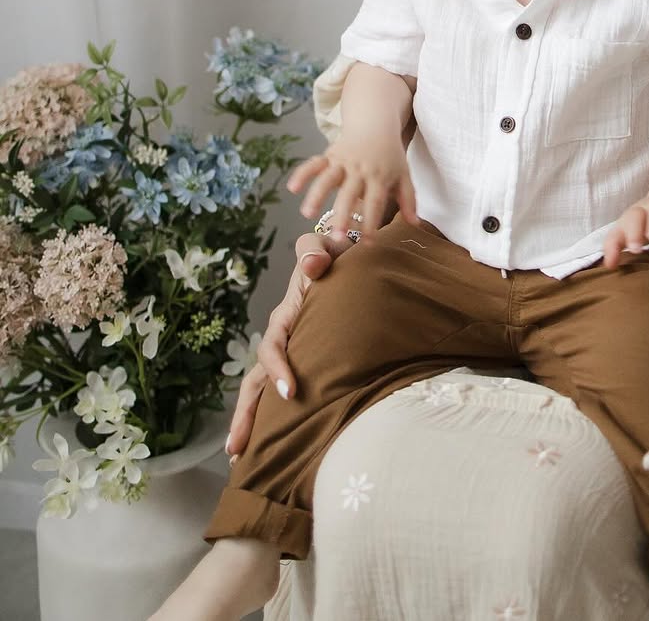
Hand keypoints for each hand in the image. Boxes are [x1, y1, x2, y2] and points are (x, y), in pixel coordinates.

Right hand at [225, 231, 352, 458]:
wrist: (351, 258)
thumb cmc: (336, 254)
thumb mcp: (325, 247)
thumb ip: (316, 252)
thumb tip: (314, 267)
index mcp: (288, 315)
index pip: (273, 346)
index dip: (277, 369)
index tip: (289, 393)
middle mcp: (285, 339)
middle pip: (255, 381)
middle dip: (245, 415)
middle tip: (236, 450)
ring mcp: (293, 353)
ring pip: (264, 393)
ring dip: (252, 424)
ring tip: (242, 462)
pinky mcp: (307, 363)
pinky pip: (285, 394)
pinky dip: (276, 420)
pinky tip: (275, 448)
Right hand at [286, 134, 417, 244]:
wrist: (376, 125)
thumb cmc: (391, 156)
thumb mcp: (404, 175)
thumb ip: (409, 200)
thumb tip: (415, 224)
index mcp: (379, 176)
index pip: (375, 203)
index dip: (372, 223)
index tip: (368, 244)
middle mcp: (360, 169)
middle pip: (349, 193)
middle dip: (342, 215)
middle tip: (336, 237)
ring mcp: (343, 161)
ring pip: (328, 178)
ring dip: (317, 195)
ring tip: (307, 214)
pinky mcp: (329, 154)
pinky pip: (314, 163)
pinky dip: (302, 173)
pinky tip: (292, 188)